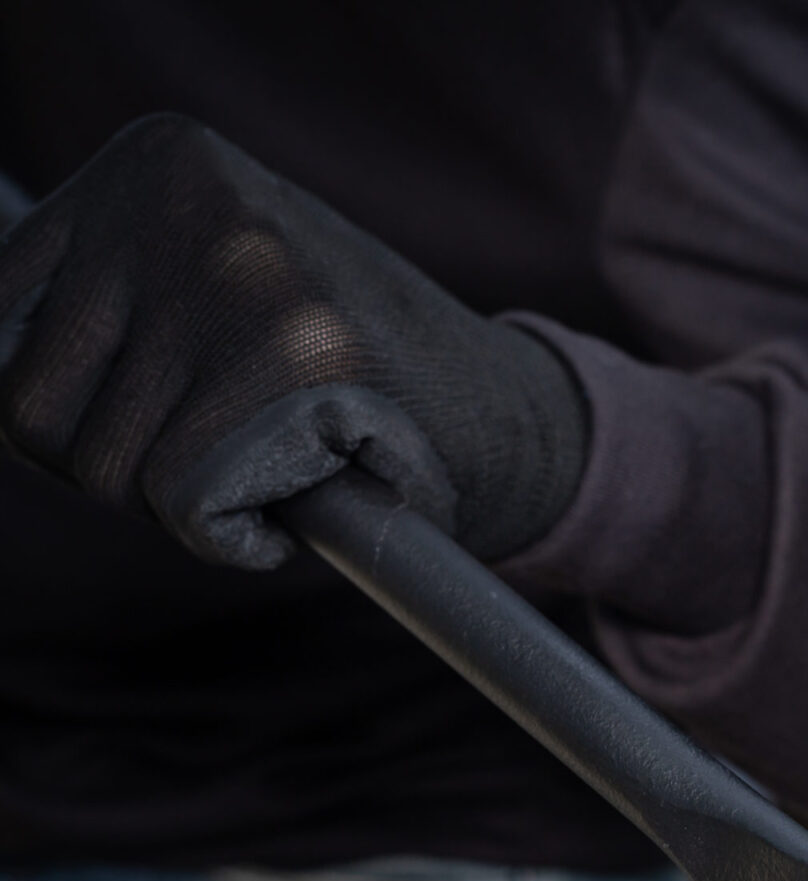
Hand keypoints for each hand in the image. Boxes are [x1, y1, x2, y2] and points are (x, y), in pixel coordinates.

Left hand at [0, 114, 585, 567]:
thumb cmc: (342, 378)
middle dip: (108, 463)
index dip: (60, 406)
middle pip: (27, 401)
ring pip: (100, 464)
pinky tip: (295, 498)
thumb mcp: (207, 289)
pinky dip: (229, 537)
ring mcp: (247, 275)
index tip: (150, 415)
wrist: (504, 416)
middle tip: (214, 451)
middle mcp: (191, 200)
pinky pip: (184, 502)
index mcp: (159, 160)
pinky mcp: (299, 362)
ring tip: (264, 464)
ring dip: (172, 502)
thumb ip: (102, 303)